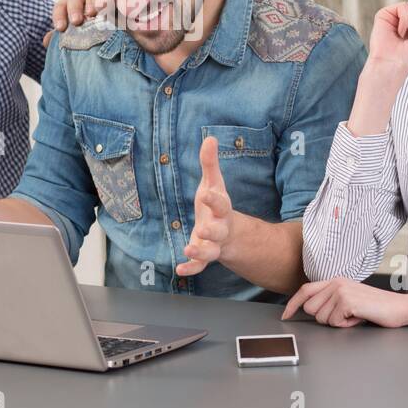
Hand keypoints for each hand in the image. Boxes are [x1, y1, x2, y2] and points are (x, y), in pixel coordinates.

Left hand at [44, 0, 111, 45]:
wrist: (121, 40)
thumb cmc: (96, 36)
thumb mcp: (78, 37)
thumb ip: (63, 38)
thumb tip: (46, 41)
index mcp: (73, 7)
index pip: (61, 6)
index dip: (59, 15)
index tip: (60, 28)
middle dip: (74, 9)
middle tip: (76, 21)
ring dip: (92, 2)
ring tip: (94, 13)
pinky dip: (111, 2)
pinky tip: (111, 13)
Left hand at [176, 136, 232, 276]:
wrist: (228, 232)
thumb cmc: (215, 204)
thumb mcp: (213, 183)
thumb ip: (210, 163)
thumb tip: (209, 138)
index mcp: (221, 209)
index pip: (221, 204)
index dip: (214, 199)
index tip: (207, 193)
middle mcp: (219, 228)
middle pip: (218, 231)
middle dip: (212, 231)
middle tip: (204, 229)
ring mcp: (212, 244)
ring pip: (210, 251)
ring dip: (200, 251)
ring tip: (188, 248)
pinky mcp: (204, 256)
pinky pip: (199, 265)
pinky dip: (191, 268)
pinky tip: (179, 270)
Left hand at [281, 278, 407, 328]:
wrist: (399, 307)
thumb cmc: (376, 306)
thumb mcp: (350, 297)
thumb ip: (331, 299)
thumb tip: (312, 310)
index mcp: (335, 280)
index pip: (305, 290)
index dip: (292, 304)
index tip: (285, 316)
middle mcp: (335, 282)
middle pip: (310, 308)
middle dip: (325, 318)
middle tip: (345, 315)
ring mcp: (341, 291)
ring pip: (321, 318)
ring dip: (338, 322)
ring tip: (354, 315)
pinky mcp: (347, 301)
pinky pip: (335, 322)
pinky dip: (346, 325)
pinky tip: (358, 318)